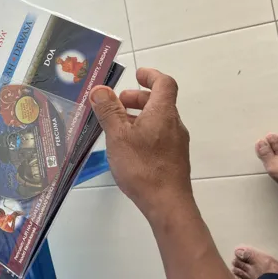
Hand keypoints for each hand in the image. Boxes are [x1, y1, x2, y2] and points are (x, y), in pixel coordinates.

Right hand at [89, 68, 191, 221]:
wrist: (167, 204)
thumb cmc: (142, 166)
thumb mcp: (118, 136)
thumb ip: (108, 111)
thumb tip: (100, 89)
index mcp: (163, 113)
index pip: (164, 83)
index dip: (151, 75)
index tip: (137, 75)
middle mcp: (174, 124)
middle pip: (160, 102)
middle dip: (138, 98)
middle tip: (117, 103)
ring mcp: (177, 143)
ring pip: (158, 120)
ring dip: (139, 116)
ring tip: (117, 126)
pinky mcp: (174, 159)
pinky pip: (159, 135)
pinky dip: (144, 131)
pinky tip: (128, 147)